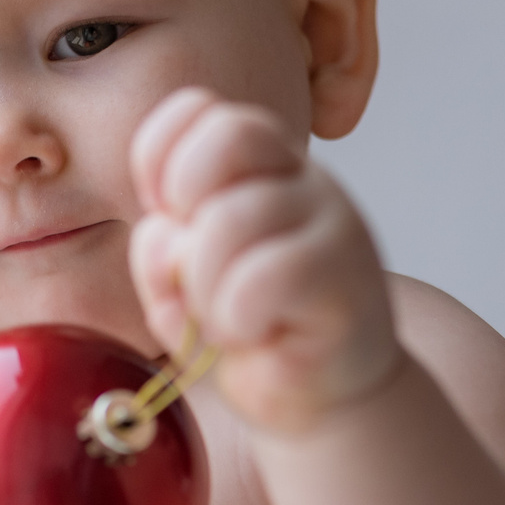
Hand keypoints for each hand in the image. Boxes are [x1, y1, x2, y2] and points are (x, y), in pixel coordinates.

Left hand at [128, 88, 398, 432]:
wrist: (320, 395)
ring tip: (227, 319)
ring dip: (205, 287)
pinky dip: (237, 318)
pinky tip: (256, 333)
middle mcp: (299, 179)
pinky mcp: (347, 276)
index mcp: (257, 165)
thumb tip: (165, 238)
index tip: (164, 217)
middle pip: (229, 133)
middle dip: (183, 201)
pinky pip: (260, 279)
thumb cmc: (249, 328)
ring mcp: (331, 221)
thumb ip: (157, 254)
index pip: (198, 110)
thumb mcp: (179, 287)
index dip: (157, 158)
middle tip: (195, 263)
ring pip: (230, 219)